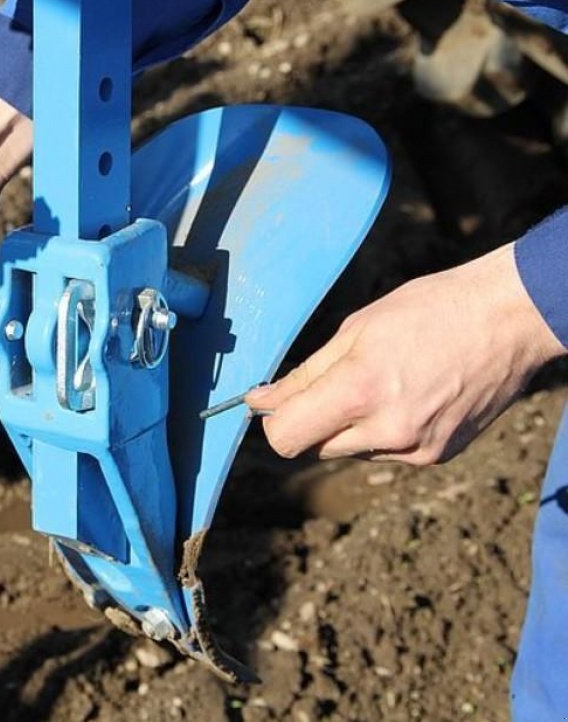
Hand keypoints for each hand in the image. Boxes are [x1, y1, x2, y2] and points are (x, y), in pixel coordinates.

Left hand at [246, 244, 565, 464]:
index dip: (275, 420)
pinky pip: (386, 452)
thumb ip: (303, 375)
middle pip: (316, 446)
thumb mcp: (355, 331)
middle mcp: (388, 431)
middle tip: (339, 379)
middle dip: (315, 419)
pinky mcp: (437, 456)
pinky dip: (383, 431)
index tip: (278, 400)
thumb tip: (258, 401)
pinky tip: (410, 394)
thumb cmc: (428, 310)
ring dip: (350, 425)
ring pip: (350, 450)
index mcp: (360, 391)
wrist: (509, 319)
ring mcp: (416, 449)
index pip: (287, 438)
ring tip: (385, 381)